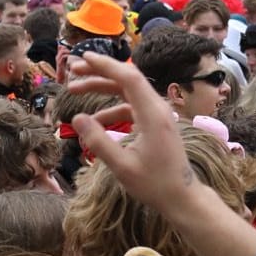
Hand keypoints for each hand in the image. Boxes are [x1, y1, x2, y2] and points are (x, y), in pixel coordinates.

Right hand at [64, 53, 207, 220]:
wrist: (182, 197)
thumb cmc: (154, 185)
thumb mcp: (122, 167)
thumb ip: (98, 141)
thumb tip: (77, 118)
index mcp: (152, 114)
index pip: (128, 78)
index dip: (105, 65)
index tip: (82, 58)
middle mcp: (158, 109)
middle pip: (127, 79)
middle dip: (98, 72)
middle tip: (73, 71)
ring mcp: (158, 115)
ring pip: (127, 92)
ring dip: (103, 89)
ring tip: (75, 92)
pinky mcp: (156, 123)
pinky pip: (131, 106)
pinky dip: (112, 109)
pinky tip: (95, 121)